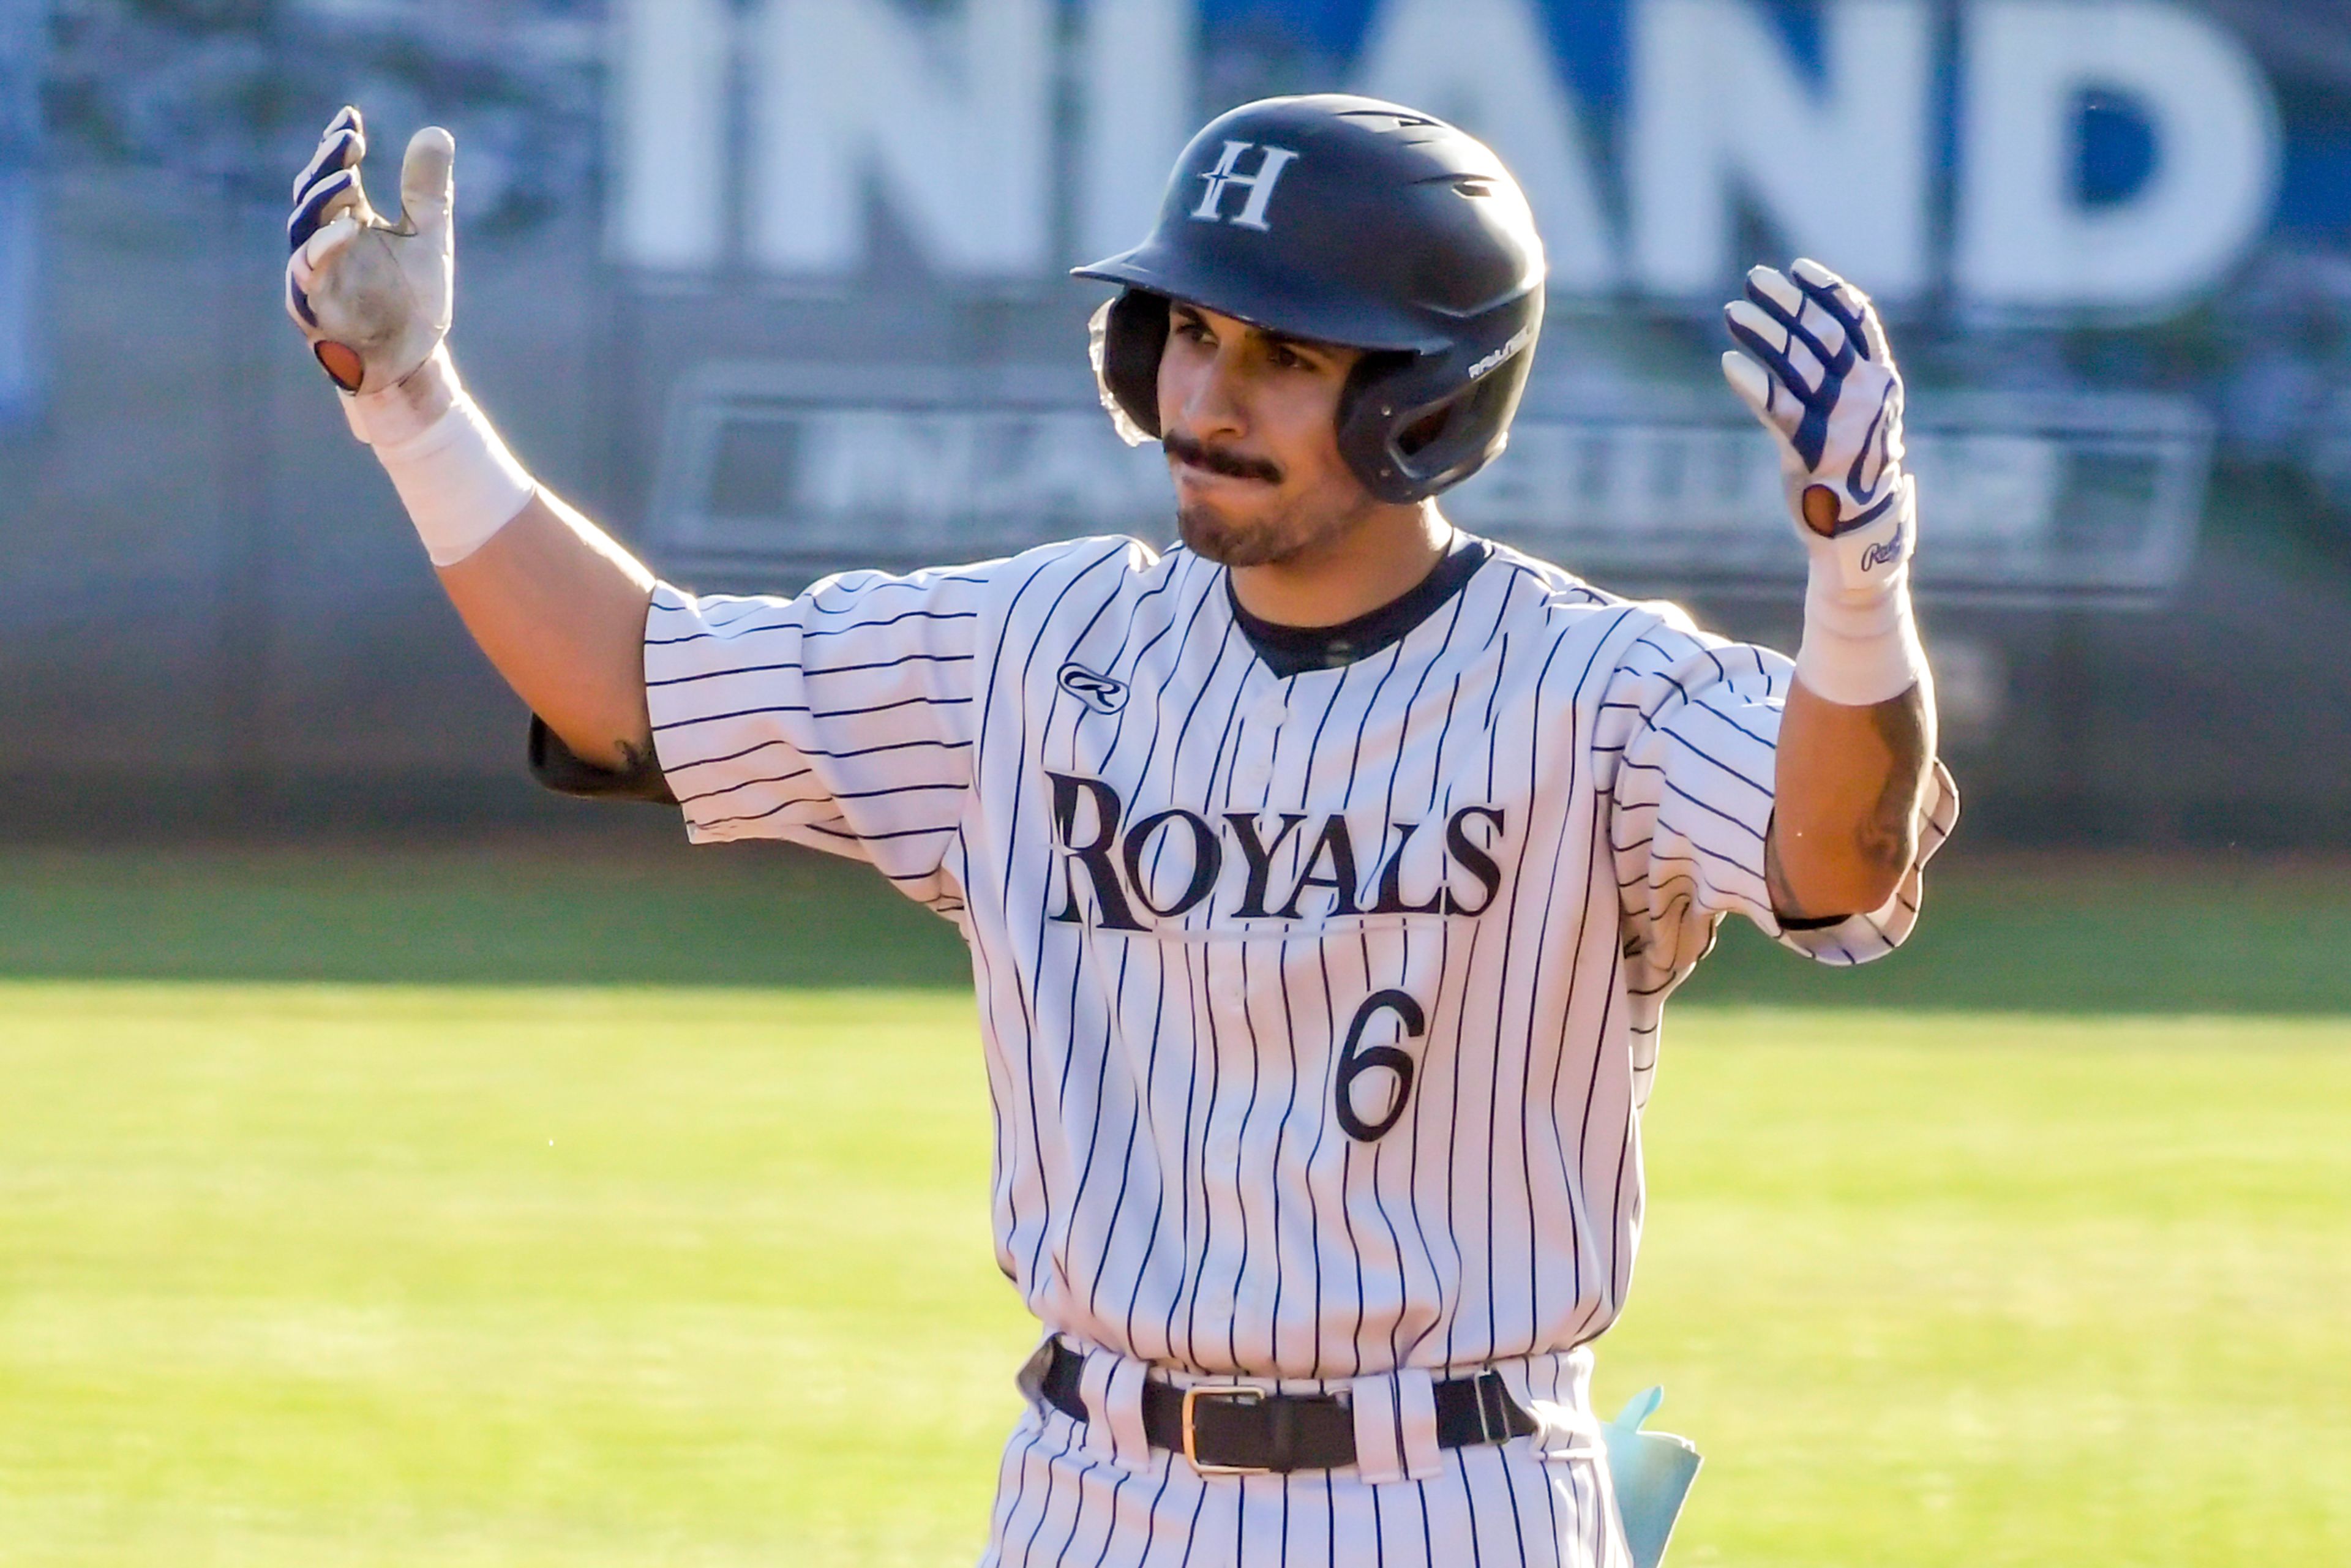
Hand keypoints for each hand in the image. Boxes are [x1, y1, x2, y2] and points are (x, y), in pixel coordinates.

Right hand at [283, 107, 454, 395]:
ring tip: (348, 177)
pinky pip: (311, 273)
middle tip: (348, 137)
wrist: (411, 363)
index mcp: (347, 220)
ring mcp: (316, 273)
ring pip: (304, 228)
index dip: (337, 145)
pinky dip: (325, 249)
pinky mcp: (315, 306)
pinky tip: (349, 228)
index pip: (335, 173)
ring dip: (322, 200)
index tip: (350, 117)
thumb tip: (436, 131)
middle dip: (328, 164)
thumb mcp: (428, 237)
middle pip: (313, 193)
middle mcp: (325, 242)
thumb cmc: (411, 302)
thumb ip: (427, 190)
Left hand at [1721, 259, 1913, 597]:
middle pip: (1823, 334)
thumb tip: (1809, 338)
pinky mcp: (1812, 453)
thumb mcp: (1861, 417)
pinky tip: (1729, 363)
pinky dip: (1753, 384)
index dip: (1827, 289)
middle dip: (1788, 302)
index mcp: (1882, 382)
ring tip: (1734, 311)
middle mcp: (1866, 396)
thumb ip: (1844, 379)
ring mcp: (1841, 423)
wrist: (1862, 533)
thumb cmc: (1854, 471)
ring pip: (1798, 366)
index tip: (1798, 267)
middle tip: (1755, 278)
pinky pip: (1779, 410)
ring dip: (1764, 333)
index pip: (1858, 321)